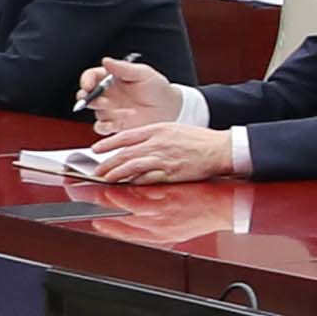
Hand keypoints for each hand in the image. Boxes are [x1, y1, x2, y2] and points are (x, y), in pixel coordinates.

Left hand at [80, 119, 237, 186]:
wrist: (220, 149)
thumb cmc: (200, 140)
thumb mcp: (173, 129)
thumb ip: (153, 136)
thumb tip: (136, 145)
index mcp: (157, 130)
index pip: (125, 136)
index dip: (108, 144)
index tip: (96, 150)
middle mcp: (157, 143)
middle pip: (125, 154)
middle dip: (107, 164)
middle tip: (96, 171)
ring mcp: (163, 159)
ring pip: (132, 167)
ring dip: (116, 174)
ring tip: (106, 180)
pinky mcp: (171, 173)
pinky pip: (147, 179)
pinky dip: (135, 182)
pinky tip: (127, 186)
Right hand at [82, 56, 186, 130]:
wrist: (170, 107)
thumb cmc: (157, 87)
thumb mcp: (142, 73)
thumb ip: (123, 68)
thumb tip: (106, 61)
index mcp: (110, 79)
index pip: (91, 77)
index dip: (86, 80)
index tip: (88, 85)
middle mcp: (107, 95)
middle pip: (86, 96)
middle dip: (87, 98)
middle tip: (98, 100)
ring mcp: (110, 110)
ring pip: (95, 112)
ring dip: (103, 112)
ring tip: (120, 111)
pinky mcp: (115, 125)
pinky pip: (101, 127)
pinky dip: (104, 127)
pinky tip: (115, 123)